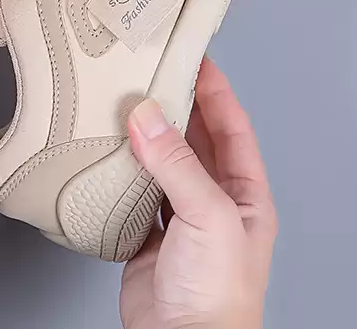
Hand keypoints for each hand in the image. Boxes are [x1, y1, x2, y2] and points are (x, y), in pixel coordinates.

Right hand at [119, 58, 276, 328]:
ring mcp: (181, 218)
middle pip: (195, 140)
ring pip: (163, 163)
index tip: (194, 59)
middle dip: (177, 106)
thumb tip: (148, 118)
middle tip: (153, 74)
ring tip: (128, 105)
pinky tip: (112, 154)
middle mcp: (215, 202)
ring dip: (147, 137)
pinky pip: (136, 190)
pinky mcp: (149, 234)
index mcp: (244, 195)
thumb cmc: (218, 297)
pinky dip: (123, 170)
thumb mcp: (207, 216)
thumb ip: (176, 164)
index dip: (215, 90)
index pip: (232, 127)